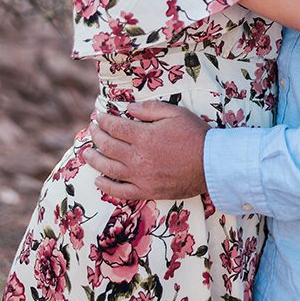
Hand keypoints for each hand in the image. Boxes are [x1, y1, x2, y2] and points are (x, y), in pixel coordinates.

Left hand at [84, 101, 209, 199]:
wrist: (212, 164)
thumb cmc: (196, 136)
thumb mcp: (176, 113)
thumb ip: (150, 109)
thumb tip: (128, 108)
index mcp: (143, 136)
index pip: (114, 127)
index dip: (103, 120)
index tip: (97, 115)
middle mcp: (137, 157)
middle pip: (107, 145)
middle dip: (96, 135)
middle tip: (92, 129)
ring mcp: (140, 176)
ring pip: (107, 168)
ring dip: (93, 158)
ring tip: (86, 152)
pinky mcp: (146, 191)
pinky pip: (119, 191)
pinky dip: (105, 186)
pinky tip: (99, 179)